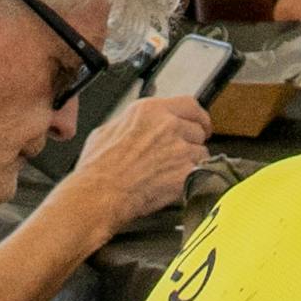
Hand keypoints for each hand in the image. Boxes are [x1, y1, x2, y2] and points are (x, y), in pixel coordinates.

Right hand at [43, 89, 213, 242]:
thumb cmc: (98, 169)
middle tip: (180, 154)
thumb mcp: (107, 131)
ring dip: (191, 162)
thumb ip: (130, 123)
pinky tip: (174, 185)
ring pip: (201, 152)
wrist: (100, 195)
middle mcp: (168, 125)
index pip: (189, 105)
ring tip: (170, 173)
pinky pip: (201, 174)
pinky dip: (192, 180)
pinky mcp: (186, 173)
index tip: (199, 124)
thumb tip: (135, 125)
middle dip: (191, 142)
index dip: (197, 117)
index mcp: (149, 110)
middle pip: (197, 129)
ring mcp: (180, 149)